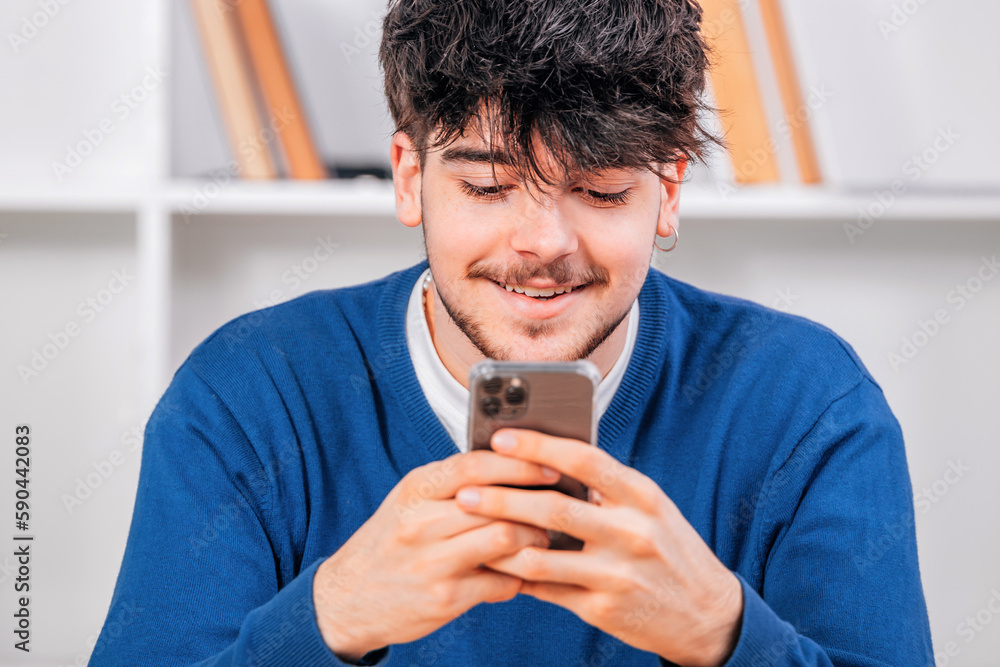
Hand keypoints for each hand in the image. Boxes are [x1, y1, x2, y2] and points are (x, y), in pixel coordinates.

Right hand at [312, 449, 558, 661]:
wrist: (346, 598)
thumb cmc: (389, 543)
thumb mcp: (409, 502)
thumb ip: (452, 484)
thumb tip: (510, 464)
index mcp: (415, 490)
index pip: (475, 466)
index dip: (519, 465)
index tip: (549, 467)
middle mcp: (421, 523)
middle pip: (497, 504)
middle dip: (535, 506)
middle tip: (556, 507)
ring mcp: (432, 563)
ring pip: (505, 540)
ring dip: (533, 540)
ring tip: (541, 540)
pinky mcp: (444, 599)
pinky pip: (500, 582)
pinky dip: (518, 577)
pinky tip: (519, 573)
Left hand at [453, 428, 743, 666]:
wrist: (704, 614)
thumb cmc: (667, 547)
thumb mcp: (649, 508)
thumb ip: (605, 487)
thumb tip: (545, 459)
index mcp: (641, 496)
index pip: (584, 460)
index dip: (538, 446)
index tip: (499, 438)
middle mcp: (632, 533)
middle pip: (554, 509)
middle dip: (502, 499)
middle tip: (463, 492)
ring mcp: (617, 575)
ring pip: (542, 557)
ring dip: (500, 543)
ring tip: (468, 531)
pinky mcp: (604, 610)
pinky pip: (548, 590)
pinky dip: (517, 576)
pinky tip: (494, 565)